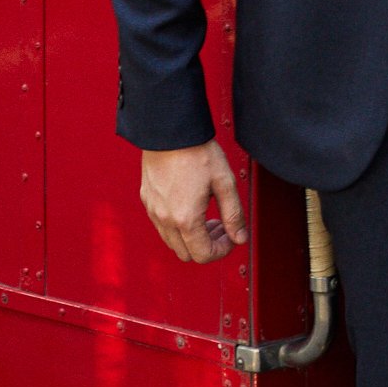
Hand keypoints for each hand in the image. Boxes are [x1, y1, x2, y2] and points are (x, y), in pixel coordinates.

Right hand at [141, 139, 246, 263]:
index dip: (222, 250)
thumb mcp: (224, 183)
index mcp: (186, 219)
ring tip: (207, 215)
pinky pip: (161, 226)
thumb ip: (233, 214)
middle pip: (186, 254)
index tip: (231, 236)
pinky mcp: (147, 201)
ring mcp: (153, 211)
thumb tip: (240, 238)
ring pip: (172, 242)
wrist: (170, 131)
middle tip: (221, 226)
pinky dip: (177, 227)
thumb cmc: (197, 152)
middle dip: (207, 246)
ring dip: (191, 238)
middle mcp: (165, 220)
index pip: (203, 255)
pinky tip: (190, 206)